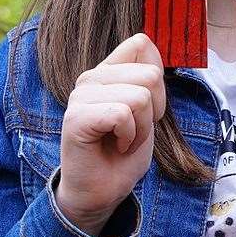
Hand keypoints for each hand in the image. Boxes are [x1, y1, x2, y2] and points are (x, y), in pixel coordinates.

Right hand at [55, 33, 166, 235]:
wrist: (100, 193)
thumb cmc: (122, 155)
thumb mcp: (146, 112)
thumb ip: (148, 81)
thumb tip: (153, 56)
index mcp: (107, 71)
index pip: (141, 43)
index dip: (158, 80)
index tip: (146, 109)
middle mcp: (91, 77)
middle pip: (150, 74)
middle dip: (153, 111)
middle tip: (133, 132)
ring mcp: (81, 96)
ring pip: (140, 97)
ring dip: (141, 128)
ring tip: (123, 141)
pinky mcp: (76, 117)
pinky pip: (122, 114)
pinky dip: (129, 137)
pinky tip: (116, 146)